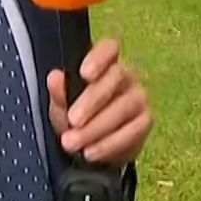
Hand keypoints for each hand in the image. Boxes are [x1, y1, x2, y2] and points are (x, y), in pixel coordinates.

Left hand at [47, 37, 150, 164]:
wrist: (94, 149)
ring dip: (96, 127)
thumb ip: (58, 92)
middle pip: (116, 77)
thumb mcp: (62, 105)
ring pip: (124, 106)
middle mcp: (126, 77)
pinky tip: (91, 152)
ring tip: (73, 142)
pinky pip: (132, 131)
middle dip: (92, 100)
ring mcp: (139, 98)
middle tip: (72, 120)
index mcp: (105, 64)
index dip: (99, 57)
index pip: (109, 49)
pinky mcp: (145, 122)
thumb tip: (55, 77)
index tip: (84, 73)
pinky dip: (109, 144)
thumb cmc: (79, 118)